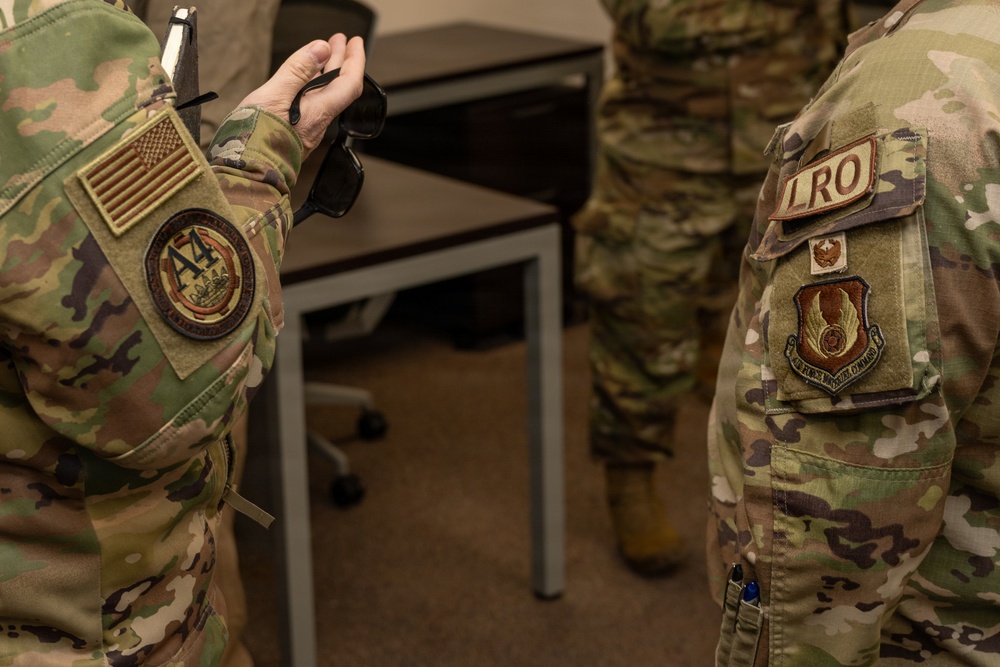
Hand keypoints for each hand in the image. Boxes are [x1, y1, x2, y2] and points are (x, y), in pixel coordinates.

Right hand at [239, 33, 365, 157]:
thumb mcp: (275, 94)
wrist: (246, 170)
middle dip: (340, 61)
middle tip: (339, 41)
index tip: (355, 42)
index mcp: (319, 111)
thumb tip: (321, 49)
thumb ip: (298, 71)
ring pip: (324, 96)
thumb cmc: (256, 137)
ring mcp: (308, 129)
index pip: (349, 83)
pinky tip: (304, 80)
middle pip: (337, 87)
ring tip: (323, 53)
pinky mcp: (296, 133)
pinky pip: (312, 105)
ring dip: (326, 72)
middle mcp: (318, 122)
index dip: (355, 60)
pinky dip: (312, 85)